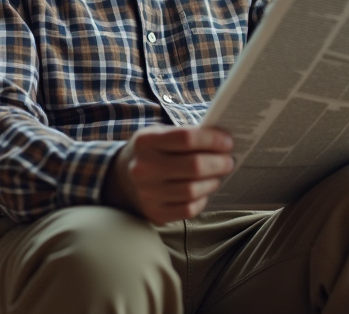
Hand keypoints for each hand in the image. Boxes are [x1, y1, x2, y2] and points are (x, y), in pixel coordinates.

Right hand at [102, 125, 234, 224]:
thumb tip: (222, 140)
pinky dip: (202, 199)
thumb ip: (185, 135)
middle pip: (194, 166)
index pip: (187, 138)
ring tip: (217, 175)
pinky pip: (188, 209)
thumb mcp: (158, 135)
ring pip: (193, 190)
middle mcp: (143, 168)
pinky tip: (203, 190)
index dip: (212, 139)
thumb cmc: (150, 153)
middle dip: (219, 162)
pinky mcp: (154, 213)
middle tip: (228, 161)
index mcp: (145, 141)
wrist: (120, 179)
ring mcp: (147, 193)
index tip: (227, 141)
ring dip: (212, 181)